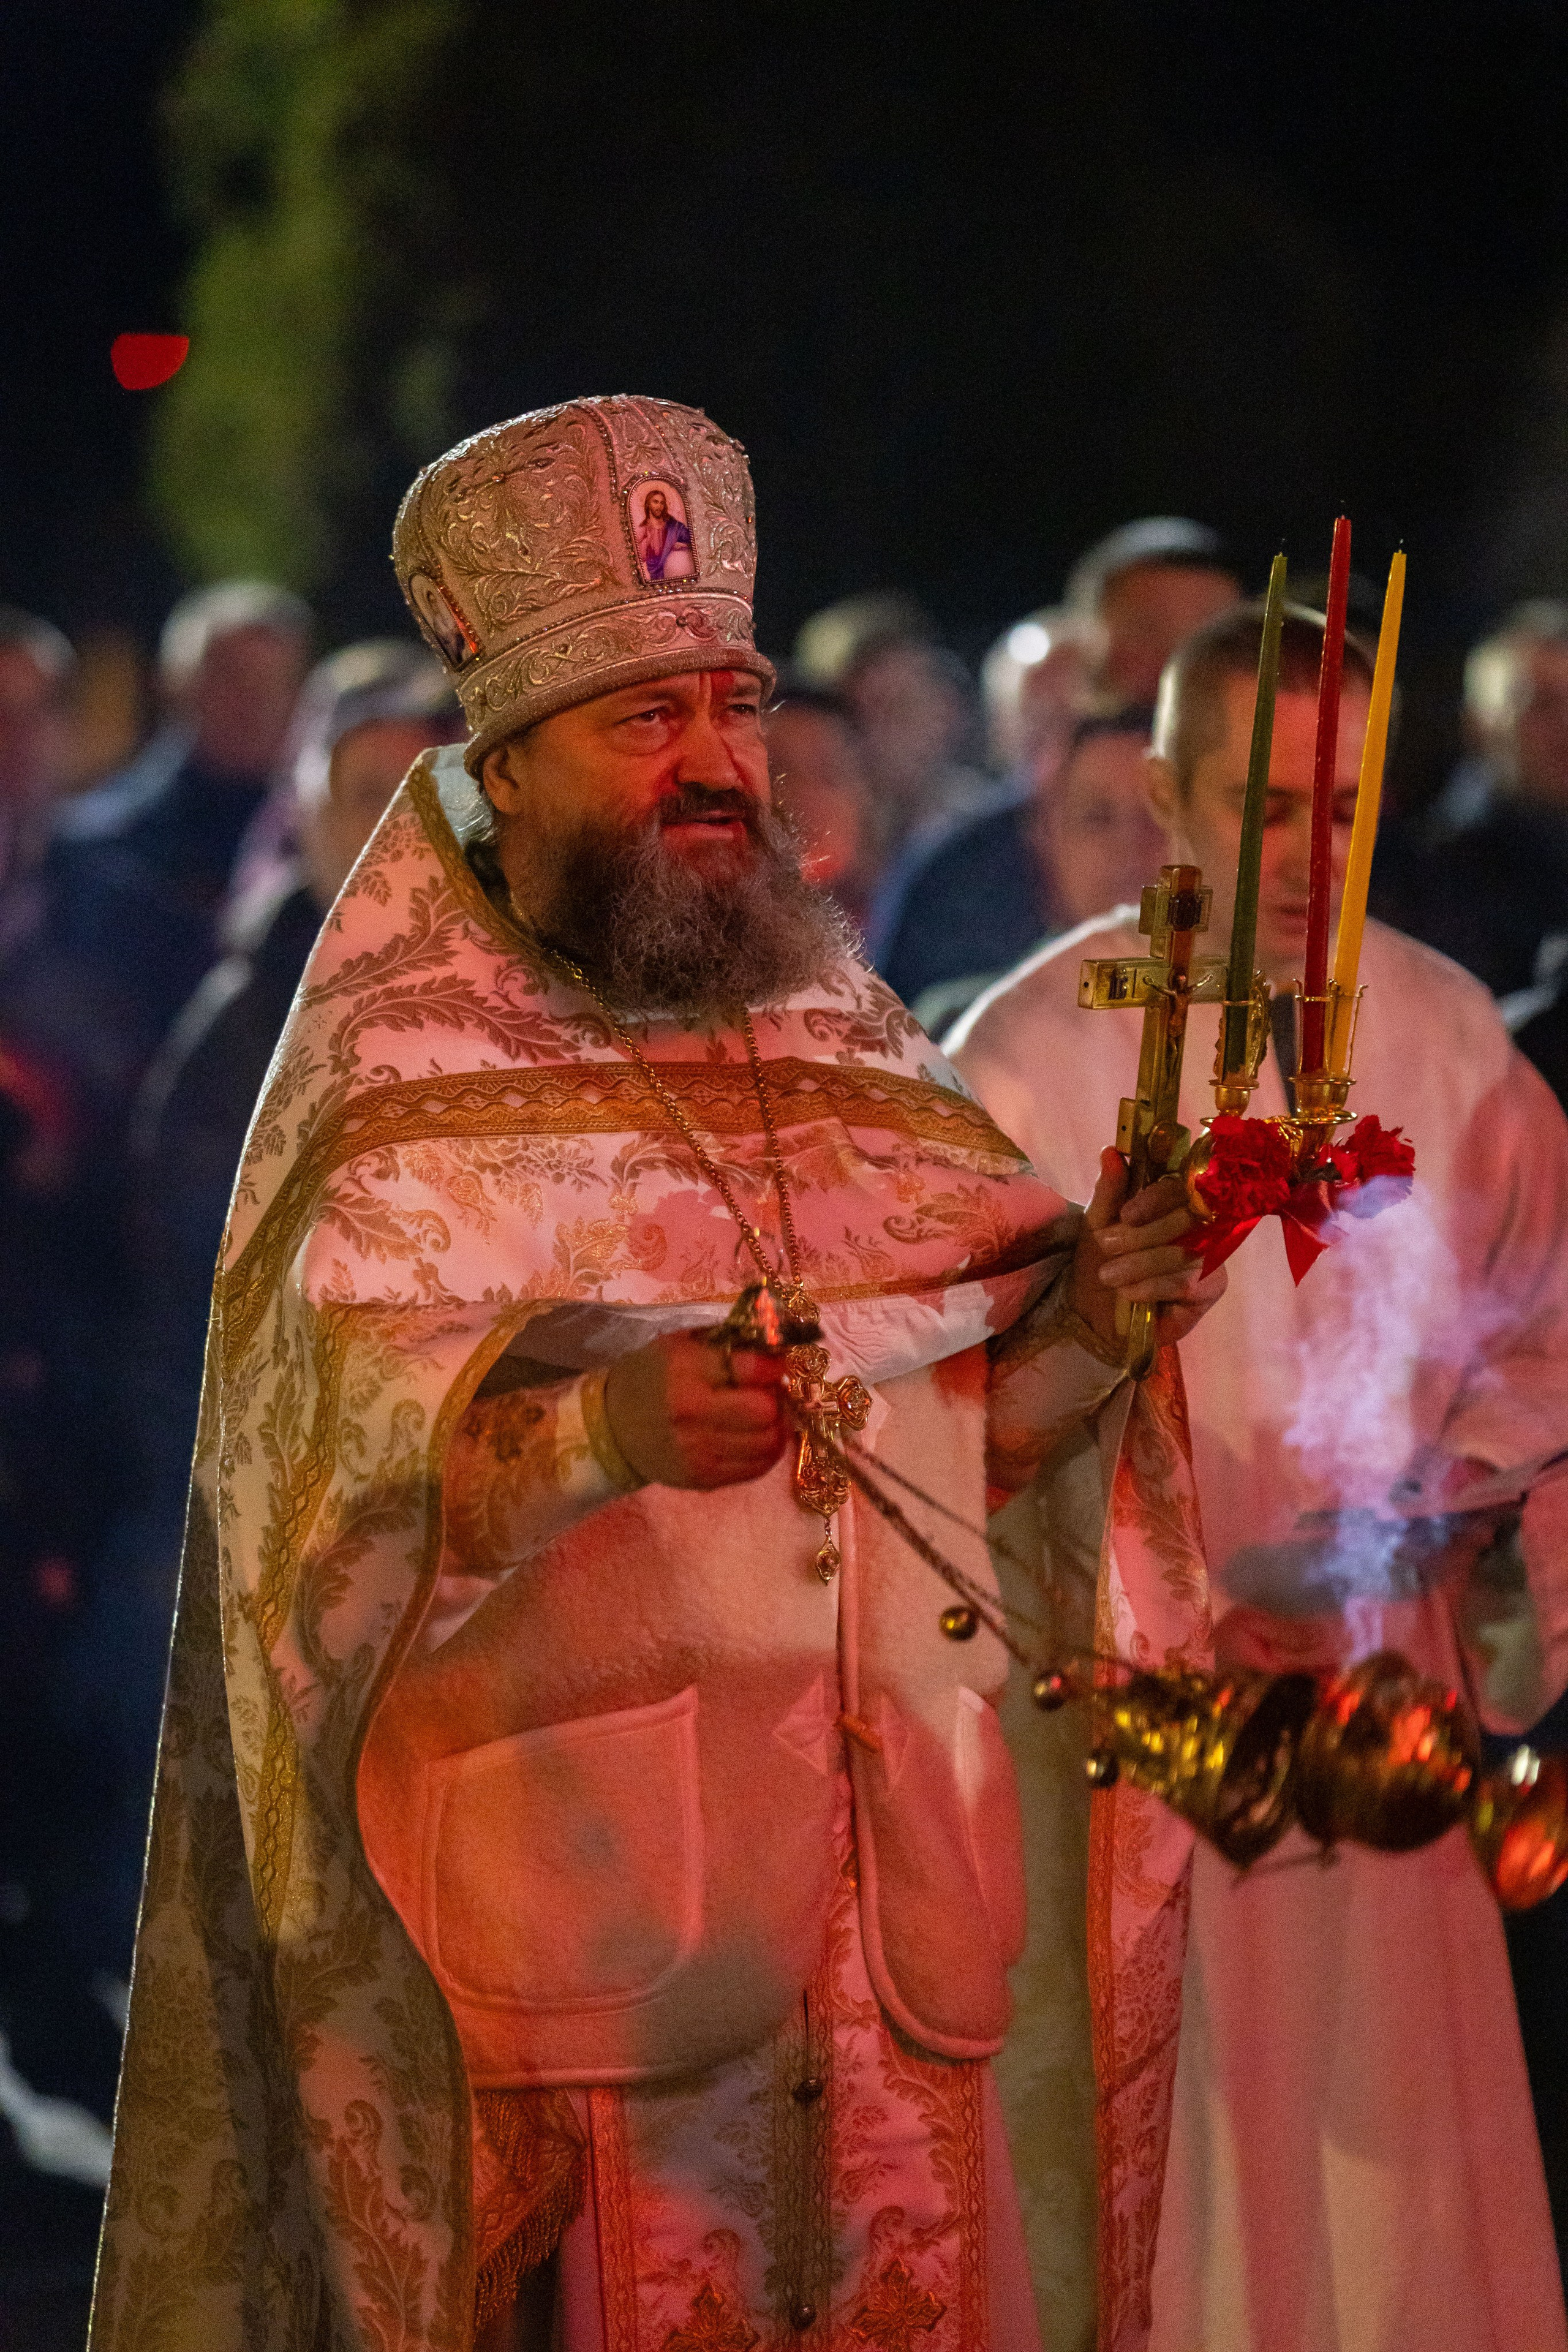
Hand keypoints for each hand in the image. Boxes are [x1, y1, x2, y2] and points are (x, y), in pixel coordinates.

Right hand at [603, 1329, 789, 1488]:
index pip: (753, 1370)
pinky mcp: (705, 1480)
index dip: (772, 1366)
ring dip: (775, 1427)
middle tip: (766, 1393)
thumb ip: (726, 1344)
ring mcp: (700, 1454)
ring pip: (769, 1444)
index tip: (770, 1366)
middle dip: (774, 1398)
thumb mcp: (679, 1345)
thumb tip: (775, 1352)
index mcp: (686, 1374)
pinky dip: (765, 1451)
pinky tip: (753, 1437)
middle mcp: (693, 1416)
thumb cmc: (649, 1376)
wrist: (612, 1427)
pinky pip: (757, 1468)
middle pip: (766, 1412)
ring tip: (761, 1415)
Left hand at [1070, 1147, 1226, 1349]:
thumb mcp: (1097, 1223)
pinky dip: (1151, 1286)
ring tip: (1109, 1275)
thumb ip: (1110, 1190)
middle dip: (1141, 1236)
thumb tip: (1111, 1151)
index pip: (1182, 1186)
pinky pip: (1186, 1282)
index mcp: (1175, 1199)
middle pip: (1187, 1219)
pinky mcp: (1212, 1288)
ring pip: (1185, 1252)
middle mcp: (1201, 1222)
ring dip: (1139, 1264)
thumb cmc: (1099, 1261)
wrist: (1095, 1313)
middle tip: (1107, 1247)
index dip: (1157, 1198)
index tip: (1126, 1215)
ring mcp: (1212, 1254)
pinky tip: (1129, 1293)